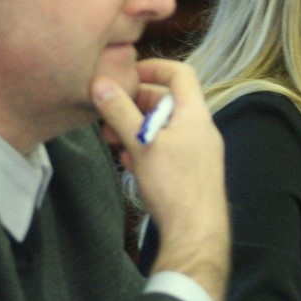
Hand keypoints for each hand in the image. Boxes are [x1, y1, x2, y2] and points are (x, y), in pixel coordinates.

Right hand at [93, 59, 227, 300]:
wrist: (196, 233)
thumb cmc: (173, 185)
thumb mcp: (141, 144)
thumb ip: (120, 112)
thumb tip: (99, 83)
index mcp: (195, 114)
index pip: (180, 73)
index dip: (153, 66)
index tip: (127, 73)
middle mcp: (201, 128)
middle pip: (167, 101)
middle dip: (135, 104)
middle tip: (108, 112)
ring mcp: (198, 151)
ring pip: (164, 127)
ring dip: (136, 128)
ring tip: (112, 139)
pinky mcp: (192, 172)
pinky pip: (167, 148)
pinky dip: (146, 147)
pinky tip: (129, 162)